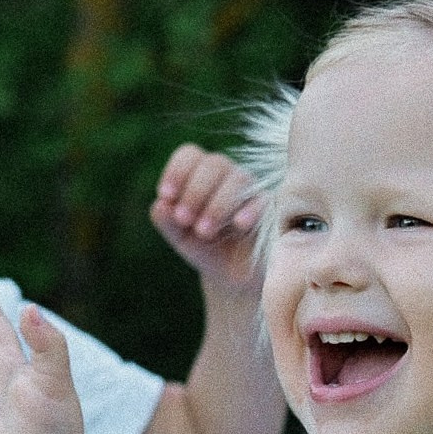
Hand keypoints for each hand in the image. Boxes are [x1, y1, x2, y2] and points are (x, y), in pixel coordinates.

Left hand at [149, 144, 261, 293]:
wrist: (233, 277)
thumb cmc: (206, 248)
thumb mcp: (180, 237)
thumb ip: (166, 221)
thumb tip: (161, 205)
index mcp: (201, 176)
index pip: (190, 155)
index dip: (177, 171)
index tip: (167, 196)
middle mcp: (227, 177)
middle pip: (214, 163)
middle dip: (195, 191)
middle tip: (184, 220)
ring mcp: (251, 190)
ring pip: (238, 178)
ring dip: (217, 204)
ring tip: (204, 232)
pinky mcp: (271, 208)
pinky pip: (264, 199)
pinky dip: (250, 209)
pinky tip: (238, 225)